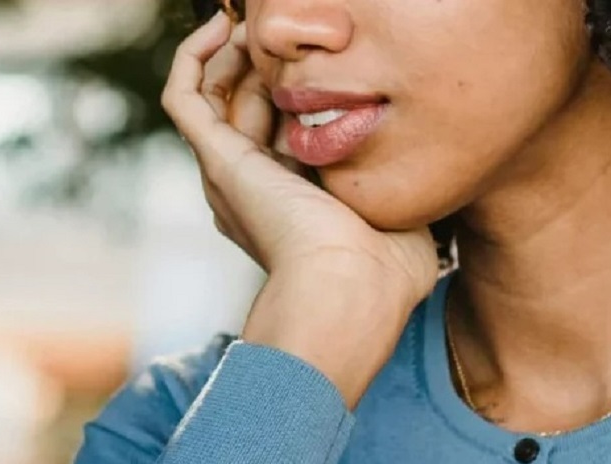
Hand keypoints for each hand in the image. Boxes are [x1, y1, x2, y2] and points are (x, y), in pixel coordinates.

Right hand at [161, 12, 440, 405]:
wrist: (351, 290)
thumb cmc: (386, 273)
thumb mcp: (406, 222)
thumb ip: (404, 192)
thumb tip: (425, 170)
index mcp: (299, 205)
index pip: (286, 135)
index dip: (299, 96)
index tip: (328, 64)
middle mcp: (257, 189)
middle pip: (249, 109)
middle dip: (266, 66)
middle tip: (287, 33)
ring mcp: (232, 175)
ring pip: (216, 97)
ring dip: (236, 53)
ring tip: (255, 20)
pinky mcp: (217, 161)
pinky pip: (184, 96)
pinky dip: (195, 57)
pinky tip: (222, 26)